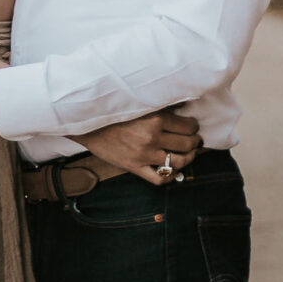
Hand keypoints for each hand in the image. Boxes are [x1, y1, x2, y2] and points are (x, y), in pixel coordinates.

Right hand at [78, 105, 203, 187]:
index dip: (194, 126)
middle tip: (195, 140)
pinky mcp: (134, 167)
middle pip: (187, 144)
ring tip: (188, 154)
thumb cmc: (114, 109)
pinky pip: (159, 178)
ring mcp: (144, 154)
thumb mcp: (140, 103)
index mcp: (156, 117)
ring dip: (188, 158)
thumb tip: (184, 107)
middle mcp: (152, 137)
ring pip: (178, 162)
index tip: (192, 126)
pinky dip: (169, 176)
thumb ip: (162, 105)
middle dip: (195, 142)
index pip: (188, 126)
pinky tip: (171, 169)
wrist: (87, 122)